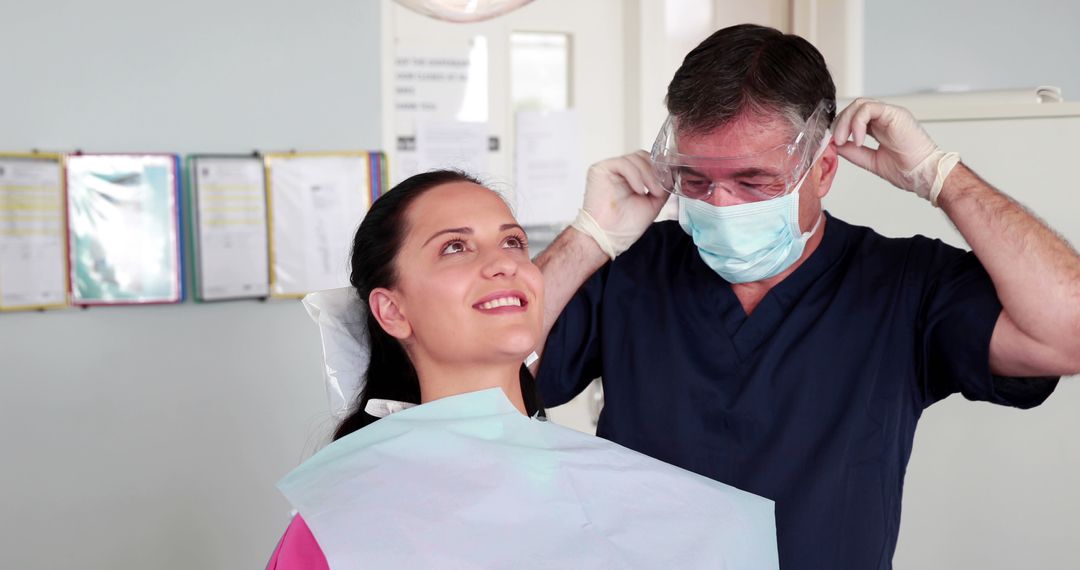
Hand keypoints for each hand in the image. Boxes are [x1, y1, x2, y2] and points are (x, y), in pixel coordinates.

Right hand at [575, 151, 668, 256]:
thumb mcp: (652, 203)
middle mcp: (619, 172)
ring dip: (648, 175)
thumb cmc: (625, 226)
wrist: (609, 237)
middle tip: (659, 190)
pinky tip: (639, 190)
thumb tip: (672, 175)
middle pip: (643, 156)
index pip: (647, 161)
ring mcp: (610, 169)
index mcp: (630, 178)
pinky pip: (623, 163)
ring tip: (652, 192)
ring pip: (635, 158)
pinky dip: (635, 175)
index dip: (660, 168)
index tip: (671, 178)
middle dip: (655, 171)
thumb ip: (661, 187)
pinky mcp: (600, 170)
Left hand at [832, 98, 949, 200]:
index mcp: (879, 127)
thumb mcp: (871, 161)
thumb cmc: (907, 169)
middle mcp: (885, 118)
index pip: (853, 118)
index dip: (840, 127)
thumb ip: (853, 152)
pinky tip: (858, 139)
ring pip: (859, 104)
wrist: (924, 175)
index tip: (834, 143)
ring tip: (843, 140)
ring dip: (846, 121)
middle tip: (836, 141)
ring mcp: (890, 114)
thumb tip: (835, 145)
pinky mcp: (895, 113)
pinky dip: (858, 123)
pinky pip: (869, 108)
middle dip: (839, 123)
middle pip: (854, 108)